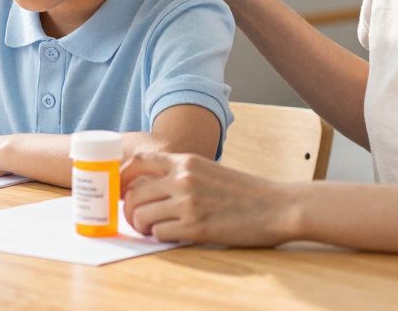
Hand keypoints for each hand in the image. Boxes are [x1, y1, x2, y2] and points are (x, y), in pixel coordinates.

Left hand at [121, 152, 297, 245]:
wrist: (277, 206)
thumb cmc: (246, 192)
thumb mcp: (210, 171)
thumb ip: (183, 174)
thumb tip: (152, 189)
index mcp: (186, 161)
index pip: (139, 160)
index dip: (122, 175)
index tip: (120, 189)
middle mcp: (183, 178)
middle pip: (133, 192)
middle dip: (128, 208)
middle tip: (136, 218)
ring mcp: (188, 202)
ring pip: (141, 214)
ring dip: (142, 225)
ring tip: (151, 229)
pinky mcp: (196, 226)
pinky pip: (159, 233)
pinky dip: (159, 237)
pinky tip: (171, 235)